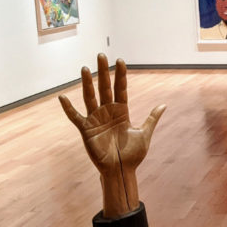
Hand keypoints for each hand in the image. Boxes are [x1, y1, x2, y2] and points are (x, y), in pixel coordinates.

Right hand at [59, 54, 164, 215]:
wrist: (122, 171)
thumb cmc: (133, 155)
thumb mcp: (145, 134)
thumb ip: (152, 118)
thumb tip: (163, 105)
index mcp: (122, 112)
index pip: (121, 89)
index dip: (121, 76)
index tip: (121, 60)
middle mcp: (108, 112)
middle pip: (105, 88)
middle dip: (103, 72)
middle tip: (101, 55)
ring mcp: (96, 120)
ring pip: (90, 97)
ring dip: (87, 84)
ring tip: (85, 69)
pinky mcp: (86, 130)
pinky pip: (76, 117)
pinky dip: (68, 108)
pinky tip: (62, 97)